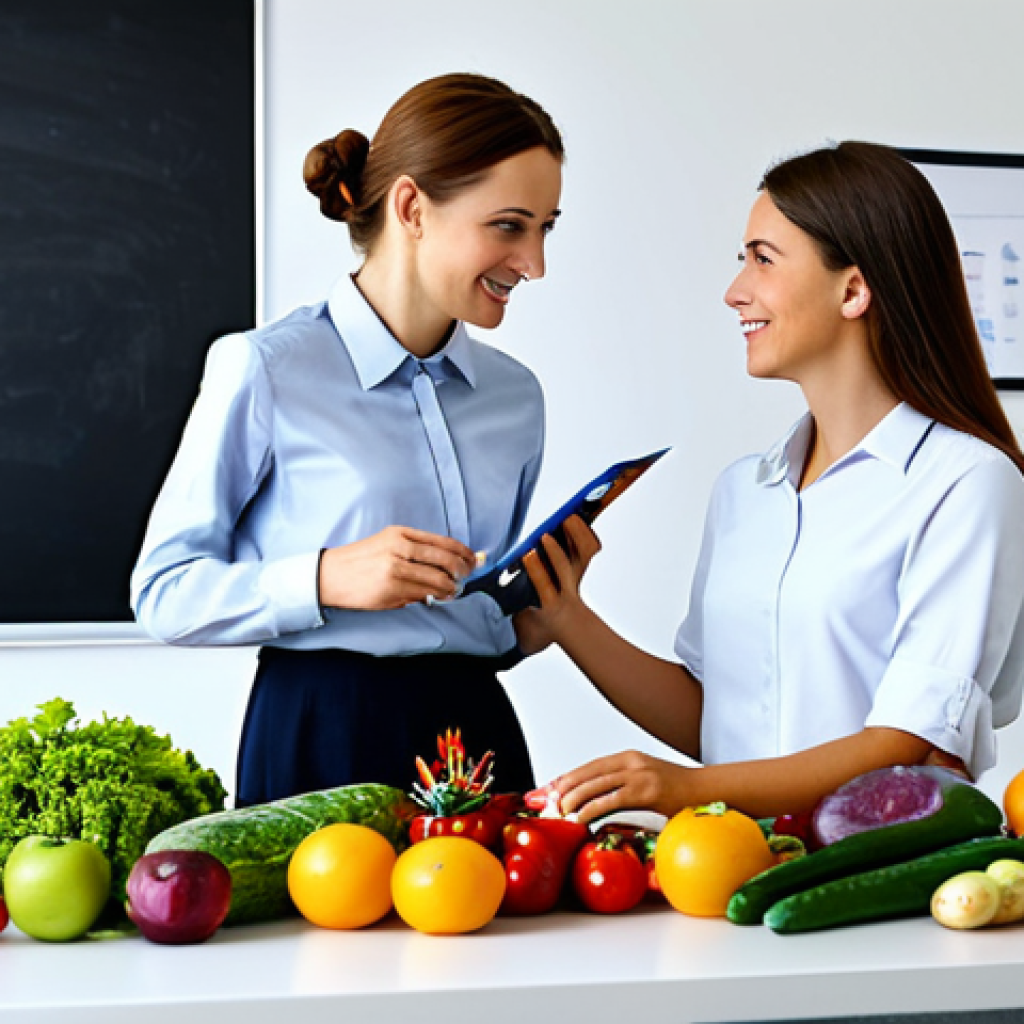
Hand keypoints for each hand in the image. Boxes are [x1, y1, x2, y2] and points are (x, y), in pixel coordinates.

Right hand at [318, 526, 475, 610]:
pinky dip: (435, 596)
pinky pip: (423, 594)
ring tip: (453, 590)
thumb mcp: (387, 543)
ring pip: (438, 579)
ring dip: (450, 587)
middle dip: (462, 570)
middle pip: (445, 559)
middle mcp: (400, 547)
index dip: (463, 552)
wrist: (329, 575)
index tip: (473, 559)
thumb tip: (449, 561)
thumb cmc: (360, 561)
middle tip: (465, 577)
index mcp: (400, 533)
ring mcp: (396, 568)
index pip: (442, 541)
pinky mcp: (391, 588)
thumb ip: (416, 549)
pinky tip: (438, 597)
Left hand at [512, 515, 601, 655]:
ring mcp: (562, 591)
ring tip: (545, 536)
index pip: (588, 543)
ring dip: (558, 550)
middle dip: (580, 531)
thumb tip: (538, 527)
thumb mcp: (549, 573)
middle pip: (586, 550)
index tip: (580, 506)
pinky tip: (528, 556)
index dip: (587, 525)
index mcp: (574, 566)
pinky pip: (544, 583)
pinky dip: (537, 568)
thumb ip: (545, 554)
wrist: (544, 632)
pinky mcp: (548, 604)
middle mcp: (572, 577)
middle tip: (569, 516)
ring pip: (568, 565)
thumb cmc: (544, 600)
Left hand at [553, 750, 691, 825]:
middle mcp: (631, 762)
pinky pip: (611, 799)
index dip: (568, 777)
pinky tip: (580, 817)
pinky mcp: (646, 790)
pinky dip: (591, 808)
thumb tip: (598, 802)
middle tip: (548, 800)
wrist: (708, 791)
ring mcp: (639, 774)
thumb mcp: (647, 782)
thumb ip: (624, 788)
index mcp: (629, 758)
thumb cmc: (679, 791)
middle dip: (564, 786)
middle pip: (588, 772)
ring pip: (596, 784)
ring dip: (574, 798)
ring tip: (560, 810)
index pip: (590, 766)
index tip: (550, 788)